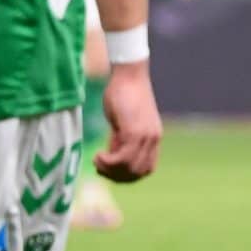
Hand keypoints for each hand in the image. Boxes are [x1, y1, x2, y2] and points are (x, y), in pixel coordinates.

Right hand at [93, 61, 161, 181]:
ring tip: (97, 161)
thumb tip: (113, 156)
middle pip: (137, 173)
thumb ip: (121, 139)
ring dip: (110, 170)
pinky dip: (108, 162)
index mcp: (153, 138)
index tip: (110, 170)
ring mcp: (145, 136)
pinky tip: (97, 156)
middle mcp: (153, 139)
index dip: (127, 176)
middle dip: (116, 176)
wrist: (128, 74)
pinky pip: (122, 158)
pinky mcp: (134, 131)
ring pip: (130, 168)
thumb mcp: (123, 122)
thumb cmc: (123, 93)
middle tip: (99, 167)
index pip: (146, 170)